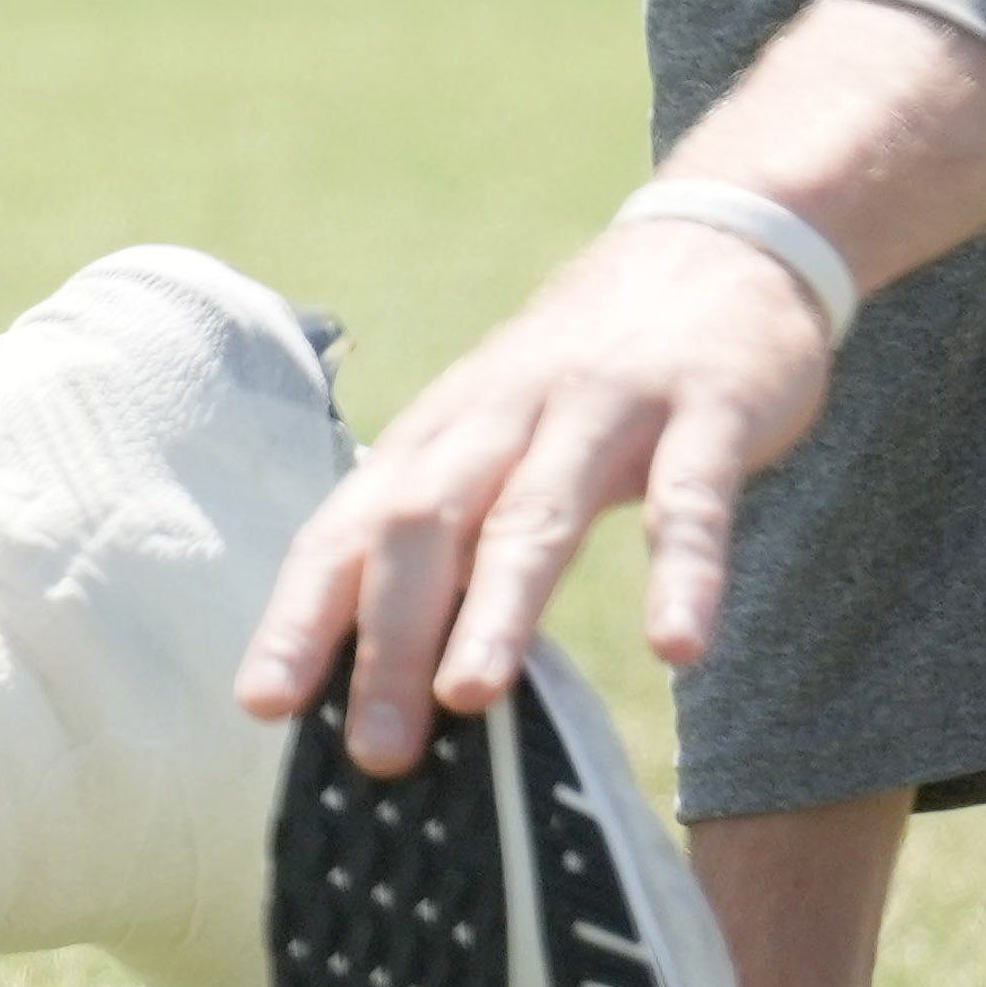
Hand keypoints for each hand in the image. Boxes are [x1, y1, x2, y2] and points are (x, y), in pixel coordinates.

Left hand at [236, 214, 845, 779]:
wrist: (722, 240)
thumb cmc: (589, 375)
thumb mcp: (502, 435)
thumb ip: (455, 537)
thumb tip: (391, 672)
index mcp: (446, 432)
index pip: (351, 525)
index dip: (304, 614)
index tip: (264, 705)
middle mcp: (507, 413)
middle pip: (425, 524)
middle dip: (391, 637)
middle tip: (376, 747)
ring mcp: (606, 406)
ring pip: (538, 510)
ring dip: (499, 606)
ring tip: (471, 695)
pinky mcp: (708, 409)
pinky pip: (692, 498)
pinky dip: (684, 572)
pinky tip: (678, 646)